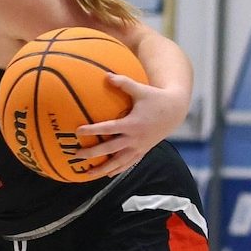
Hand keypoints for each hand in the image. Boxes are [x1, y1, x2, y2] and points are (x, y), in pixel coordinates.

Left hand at [74, 72, 189, 177]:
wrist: (175, 112)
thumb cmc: (155, 98)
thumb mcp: (141, 89)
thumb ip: (123, 83)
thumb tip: (106, 75)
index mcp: (132, 124)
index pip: (109, 129)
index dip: (93, 130)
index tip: (78, 131)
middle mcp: (135, 139)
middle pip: (110, 149)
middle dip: (93, 153)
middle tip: (76, 155)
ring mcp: (139, 147)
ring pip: (118, 162)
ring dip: (103, 169)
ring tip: (87, 174)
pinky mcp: (142, 151)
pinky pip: (128, 164)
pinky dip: (117, 170)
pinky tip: (106, 175)